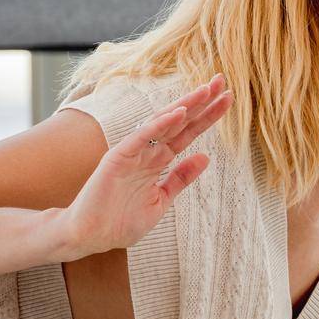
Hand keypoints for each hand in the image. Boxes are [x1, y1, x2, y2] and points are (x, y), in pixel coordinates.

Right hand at [55, 74, 232, 257]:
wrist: (89, 236)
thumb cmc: (121, 221)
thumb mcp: (161, 199)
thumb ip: (180, 178)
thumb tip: (205, 157)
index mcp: (158, 161)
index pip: (187, 133)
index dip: (207, 116)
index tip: (228, 99)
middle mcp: (147, 152)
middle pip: (179, 122)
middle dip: (201, 102)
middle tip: (223, 82)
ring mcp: (133, 152)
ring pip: (162, 123)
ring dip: (185, 106)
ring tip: (206, 90)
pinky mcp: (118, 157)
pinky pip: (142, 137)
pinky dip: (160, 124)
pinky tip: (179, 113)